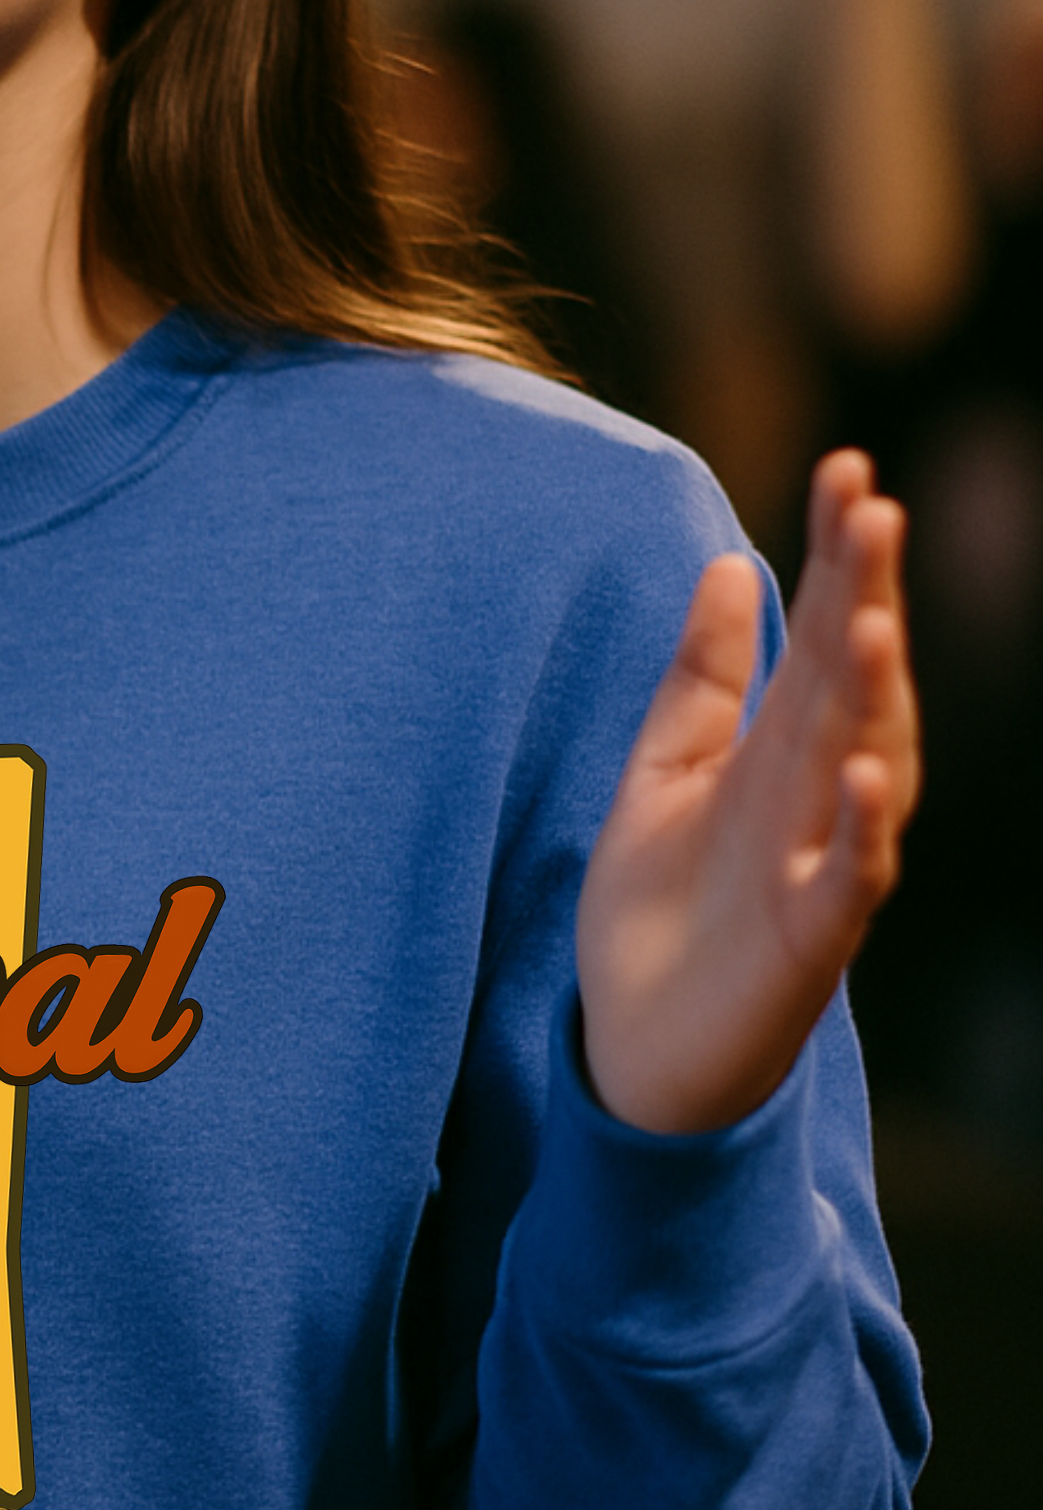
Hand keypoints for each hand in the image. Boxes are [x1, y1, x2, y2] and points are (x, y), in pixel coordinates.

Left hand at [577, 451, 919, 1134]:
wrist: (634, 1041)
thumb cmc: (659, 908)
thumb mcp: (663, 773)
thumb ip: (700, 680)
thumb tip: (728, 565)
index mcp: (778, 748)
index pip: (816, 632)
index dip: (834, 555)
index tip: (844, 468)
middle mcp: (814, 794)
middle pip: (850, 683)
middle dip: (866, 599)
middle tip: (875, 505)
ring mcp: (819, 862)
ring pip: (866, 766)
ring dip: (873, 696)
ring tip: (869, 620)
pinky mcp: (811, 937)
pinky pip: (850, 877)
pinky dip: (860, 828)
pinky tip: (860, 771)